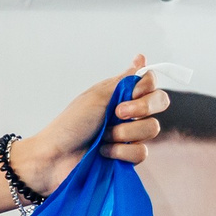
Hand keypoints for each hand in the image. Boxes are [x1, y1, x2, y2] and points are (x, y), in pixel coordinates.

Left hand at [10, 58, 167, 192]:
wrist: (55, 158)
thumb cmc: (70, 125)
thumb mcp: (97, 97)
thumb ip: (124, 81)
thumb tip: (141, 58)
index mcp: (120, 95)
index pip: (150, 81)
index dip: (146, 86)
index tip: (131, 92)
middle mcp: (128, 112)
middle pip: (160, 102)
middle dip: (142, 108)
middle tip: (118, 113)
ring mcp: (130, 135)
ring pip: (152, 128)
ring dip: (125, 132)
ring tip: (104, 137)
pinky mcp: (127, 157)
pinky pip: (142, 152)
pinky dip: (121, 151)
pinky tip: (104, 152)